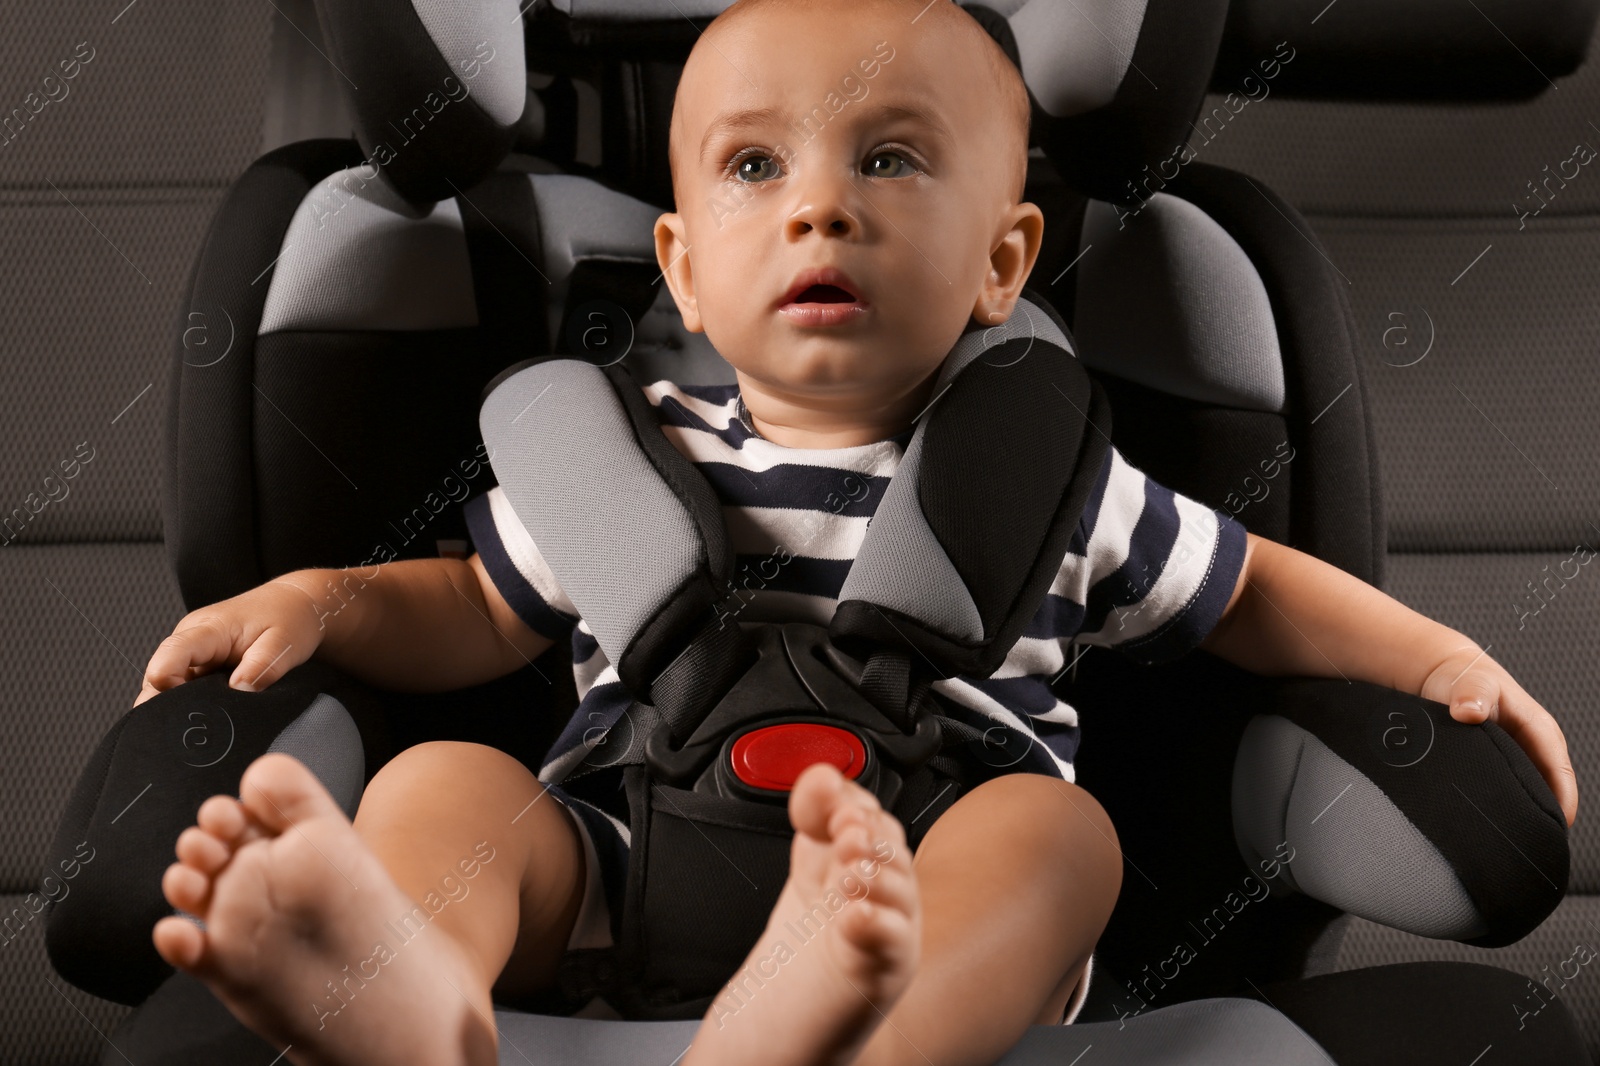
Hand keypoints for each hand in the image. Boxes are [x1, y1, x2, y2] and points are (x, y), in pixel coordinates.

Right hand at [134, 578, 326, 707]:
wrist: (296, 604)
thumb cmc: (290, 619)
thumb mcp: (284, 644)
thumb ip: (261, 668)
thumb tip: (238, 692)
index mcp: (207, 630)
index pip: (169, 658)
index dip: (169, 688)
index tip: (193, 709)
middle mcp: (191, 638)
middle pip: (158, 678)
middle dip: (171, 706)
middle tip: (204, 723)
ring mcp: (193, 651)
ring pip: (166, 686)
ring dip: (183, 706)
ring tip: (211, 720)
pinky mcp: (199, 661)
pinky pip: (184, 686)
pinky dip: (192, 702)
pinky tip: (212, 713)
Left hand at [1421, 645, 1577, 826]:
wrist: (1445, 675)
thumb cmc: (1464, 677)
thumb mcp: (1472, 683)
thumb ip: (1472, 694)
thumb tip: (1469, 711)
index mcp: (1540, 731)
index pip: (1559, 773)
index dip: (1561, 802)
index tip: (1552, 827)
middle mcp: (1534, 747)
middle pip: (1547, 790)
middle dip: (1541, 816)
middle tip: (1524, 842)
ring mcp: (1517, 757)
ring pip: (1528, 792)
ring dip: (1521, 812)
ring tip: (1505, 838)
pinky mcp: (1499, 765)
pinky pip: (1508, 789)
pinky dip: (1502, 805)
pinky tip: (1487, 823)